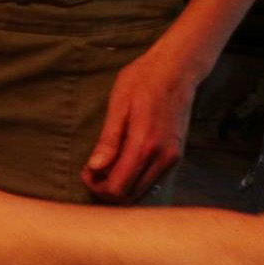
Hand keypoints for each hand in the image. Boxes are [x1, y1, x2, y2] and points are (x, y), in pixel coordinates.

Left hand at [82, 39, 201, 202]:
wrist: (178, 68)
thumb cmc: (144, 79)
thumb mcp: (119, 104)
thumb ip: (109, 140)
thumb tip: (95, 168)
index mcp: (145, 144)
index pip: (118, 187)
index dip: (97, 186)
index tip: (86, 170)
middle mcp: (163, 157)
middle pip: (130, 195)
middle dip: (106, 190)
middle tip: (92, 171)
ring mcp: (172, 158)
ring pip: (142, 192)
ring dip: (120, 187)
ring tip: (105, 167)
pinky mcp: (176, 156)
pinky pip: (152, 181)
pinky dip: (134, 180)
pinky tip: (122, 163)